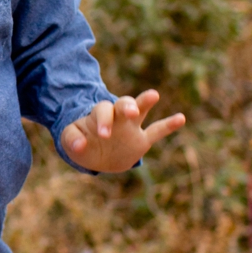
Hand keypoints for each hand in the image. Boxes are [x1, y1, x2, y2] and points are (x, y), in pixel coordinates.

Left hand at [60, 90, 185, 171]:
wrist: (96, 157)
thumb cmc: (82, 143)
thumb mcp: (70, 141)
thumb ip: (71, 140)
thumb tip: (78, 146)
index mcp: (99, 114)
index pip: (103, 110)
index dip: (104, 120)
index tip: (104, 135)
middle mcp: (117, 116)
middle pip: (123, 103)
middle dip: (127, 106)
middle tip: (130, 112)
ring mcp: (131, 126)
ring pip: (140, 110)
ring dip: (145, 103)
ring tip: (153, 95)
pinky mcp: (142, 140)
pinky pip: (157, 130)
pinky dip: (169, 125)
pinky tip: (181, 118)